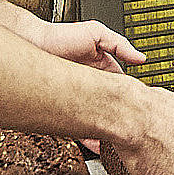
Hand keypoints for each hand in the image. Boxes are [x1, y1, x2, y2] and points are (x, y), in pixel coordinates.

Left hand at [33, 20, 144, 152]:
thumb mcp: (97, 33)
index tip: (138, 108)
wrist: (32, 43)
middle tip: (127, 128)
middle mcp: (92, 83)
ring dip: (103, 126)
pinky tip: (93, 141)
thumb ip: (120, 44)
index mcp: (102, 67)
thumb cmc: (60, 36)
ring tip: (112, 139)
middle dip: (118, 116)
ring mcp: (78, 96)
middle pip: (110, 105)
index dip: (130, 97)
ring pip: (95, 118)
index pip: (122, 86)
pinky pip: (77, 125)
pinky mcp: (64, 107)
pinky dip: (85, 134)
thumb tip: (141, 59)